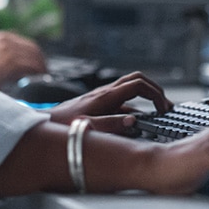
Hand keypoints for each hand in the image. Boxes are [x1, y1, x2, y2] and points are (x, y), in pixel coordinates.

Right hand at [0, 31, 46, 87]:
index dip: (36, 56)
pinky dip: (37, 73)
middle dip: (40, 61)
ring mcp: (9, 49)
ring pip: (34, 57)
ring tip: (42, 78)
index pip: (27, 44)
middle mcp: (6, 39)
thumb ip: (3, 54)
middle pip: (33, 49)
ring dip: (40, 68)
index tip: (39, 65)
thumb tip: (20, 65)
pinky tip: (37, 80)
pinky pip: (31, 66)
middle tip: (44, 73)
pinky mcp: (10, 60)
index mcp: (1, 37)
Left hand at [48, 71, 172, 134]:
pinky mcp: (98, 104)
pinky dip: (134, 108)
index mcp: (105, 96)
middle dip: (155, 90)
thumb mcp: (88, 128)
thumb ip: (111, 125)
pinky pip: (122, 101)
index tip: (163, 108)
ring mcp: (102, 97)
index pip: (138, 85)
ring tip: (156, 113)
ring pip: (130, 89)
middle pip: (137, 80)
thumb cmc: (61, 126)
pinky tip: (135, 122)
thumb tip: (133, 121)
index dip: (155, 93)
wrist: (43, 124)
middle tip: (165, 105)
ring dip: (146, 98)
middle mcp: (105, 93)